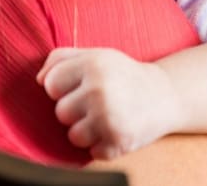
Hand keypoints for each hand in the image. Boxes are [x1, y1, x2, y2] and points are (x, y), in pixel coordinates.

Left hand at [37, 47, 183, 159]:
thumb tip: (39, 80)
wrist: (167, 95)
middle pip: (60, 112)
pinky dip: (104, 145)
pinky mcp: (118, 141)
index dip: (63, 88)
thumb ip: (62, 58)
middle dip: (77, 110)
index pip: (51, 84)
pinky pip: (92, 151)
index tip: (83, 86)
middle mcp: (100, 89)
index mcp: (94, 64)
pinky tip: (118, 129)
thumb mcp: (97, 55)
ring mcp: (109, 117)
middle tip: (101, 102)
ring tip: (109, 117)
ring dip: (89, 131)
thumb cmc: (124, 75)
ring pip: (73, 135)